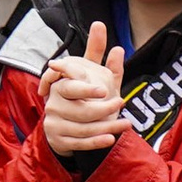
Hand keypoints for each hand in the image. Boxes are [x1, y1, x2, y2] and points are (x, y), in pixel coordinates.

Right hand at [41, 20, 128, 153]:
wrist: (63, 126)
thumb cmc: (81, 97)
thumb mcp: (92, 76)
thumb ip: (98, 56)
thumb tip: (111, 39)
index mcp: (61, 85)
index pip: (70, 84)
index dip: (85, 86)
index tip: (104, 89)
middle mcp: (55, 103)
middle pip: (78, 108)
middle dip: (100, 108)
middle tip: (121, 103)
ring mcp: (55, 122)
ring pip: (83, 127)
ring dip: (107, 126)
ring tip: (126, 124)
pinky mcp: (60, 140)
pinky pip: (79, 143)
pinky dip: (96, 142)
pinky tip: (111, 138)